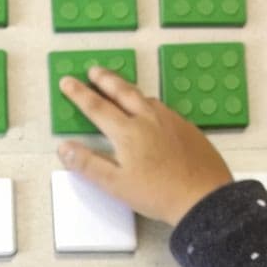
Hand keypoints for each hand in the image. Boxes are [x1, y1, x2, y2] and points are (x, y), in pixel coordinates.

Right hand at [57, 68, 235, 225]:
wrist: (203, 197)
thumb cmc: (158, 194)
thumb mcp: (116, 184)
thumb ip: (88, 164)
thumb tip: (64, 147)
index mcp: (127, 132)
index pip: (97, 107)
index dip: (79, 94)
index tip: (67, 81)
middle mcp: (148, 118)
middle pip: (122, 92)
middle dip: (105, 79)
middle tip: (94, 70)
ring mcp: (170, 120)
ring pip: (145, 97)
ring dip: (129, 89)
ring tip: (121, 88)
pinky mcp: (186, 127)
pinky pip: (163, 108)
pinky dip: (149, 103)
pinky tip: (152, 112)